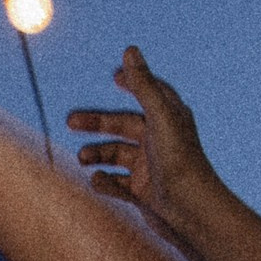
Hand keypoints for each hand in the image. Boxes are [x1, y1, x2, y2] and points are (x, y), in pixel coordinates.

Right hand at [66, 50, 221, 246]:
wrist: (190, 211)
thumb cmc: (179, 160)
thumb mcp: (159, 116)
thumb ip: (143, 84)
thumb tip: (130, 50)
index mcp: (169, 119)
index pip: (150, 94)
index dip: (134, 84)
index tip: (115, 78)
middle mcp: (160, 141)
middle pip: (123, 126)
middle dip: (97, 124)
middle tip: (70, 122)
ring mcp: (151, 168)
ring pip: (116, 155)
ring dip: (97, 155)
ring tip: (81, 159)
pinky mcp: (144, 194)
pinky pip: (118, 184)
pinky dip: (105, 181)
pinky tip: (96, 181)